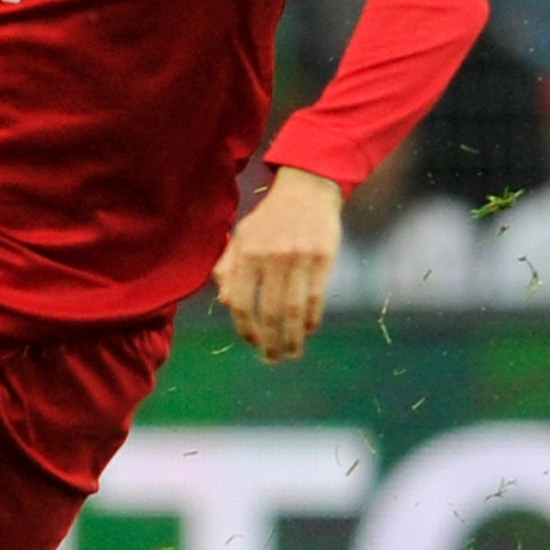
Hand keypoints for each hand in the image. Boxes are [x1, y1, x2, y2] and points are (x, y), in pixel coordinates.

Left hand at [212, 167, 342, 363]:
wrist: (306, 191)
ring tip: (292, 353)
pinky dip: (312, 318)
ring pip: (294, 309)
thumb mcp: (242, 236)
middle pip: (270, 311)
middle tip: (273, 359)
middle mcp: (272, 256)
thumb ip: (229, 268)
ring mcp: (299, 257)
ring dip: (293, 337)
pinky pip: (316, 296)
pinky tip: (309, 329)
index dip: (246, 329)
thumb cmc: (270, 218)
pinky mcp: (323, 257)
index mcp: (248, 253)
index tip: (251, 343)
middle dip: (271, 341)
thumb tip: (226, 303)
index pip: (243, 302)